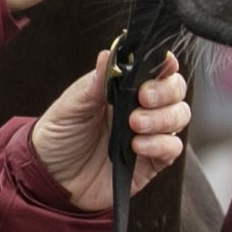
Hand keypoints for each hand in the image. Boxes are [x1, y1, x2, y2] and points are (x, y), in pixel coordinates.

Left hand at [29, 52, 190, 210]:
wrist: (52, 176)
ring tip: (134, 124)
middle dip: (165, 91)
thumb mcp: (72, 105)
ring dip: (162, 118)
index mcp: (124, 87)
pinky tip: (137, 146)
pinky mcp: (152, 161)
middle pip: (175, 90)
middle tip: (142, 98)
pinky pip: (172, 148)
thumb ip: (96, 83)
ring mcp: (149, 133)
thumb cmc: (60, 135)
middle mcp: (141, 107)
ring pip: (179, 116)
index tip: (161, 64)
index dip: (165, 63)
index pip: (157, 68)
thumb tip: (109, 54)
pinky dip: (160, 144)